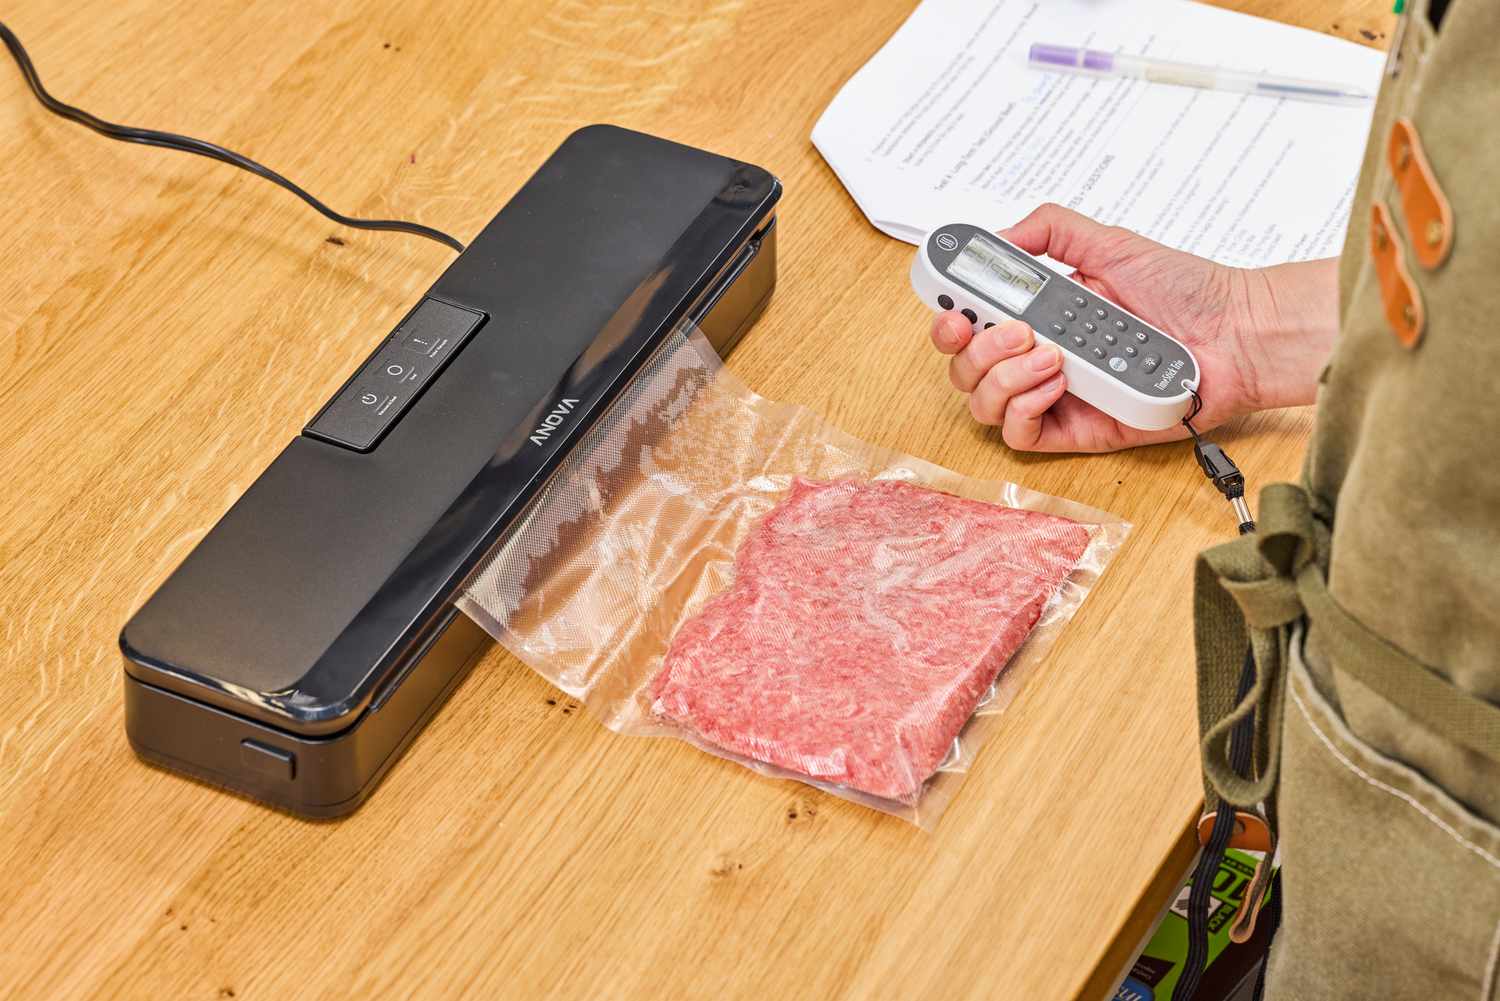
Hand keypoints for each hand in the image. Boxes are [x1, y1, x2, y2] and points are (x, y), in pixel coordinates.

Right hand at [929, 203, 1338, 451]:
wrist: (1235, 332)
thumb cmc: (1187, 292)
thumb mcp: (1111, 242)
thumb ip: (1051, 229)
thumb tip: (998, 236)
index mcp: (1038, 314)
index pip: (968, 324)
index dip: (945, 317)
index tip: (950, 304)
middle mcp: (1036, 358)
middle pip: (963, 369)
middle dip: (973, 346)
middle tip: (1015, 327)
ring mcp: (1052, 397)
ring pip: (982, 404)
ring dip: (1002, 375)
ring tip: (1051, 352)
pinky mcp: (1074, 431)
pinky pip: (1019, 434)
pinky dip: (1025, 405)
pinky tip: (1059, 380)